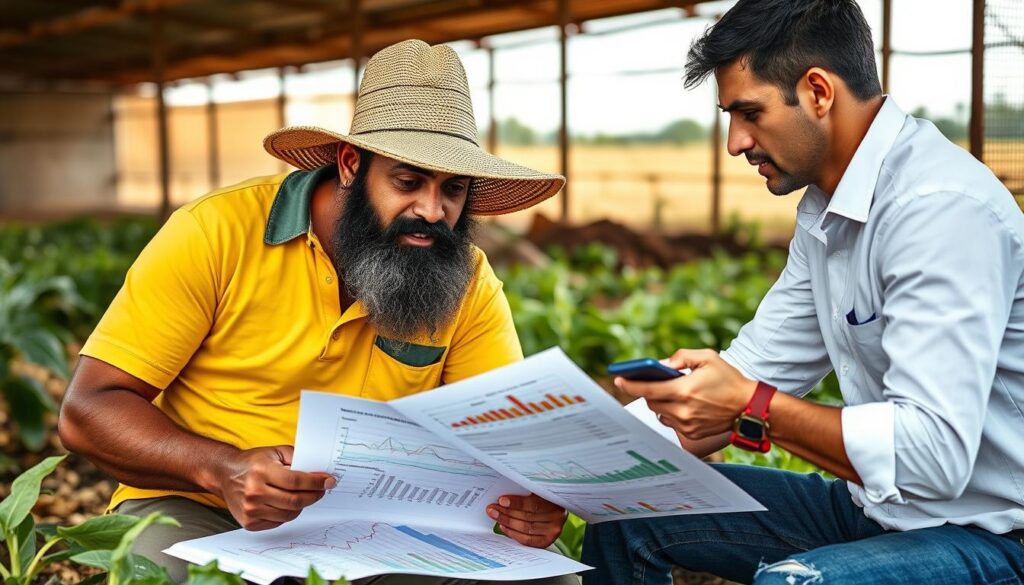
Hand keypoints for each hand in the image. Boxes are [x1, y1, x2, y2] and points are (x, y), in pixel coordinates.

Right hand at [212, 445, 334, 530]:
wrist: (225, 474)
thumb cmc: (253, 462)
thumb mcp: (275, 452)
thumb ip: (297, 459)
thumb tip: (319, 472)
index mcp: (261, 471)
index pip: (296, 481)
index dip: (316, 482)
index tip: (329, 481)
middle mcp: (254, 492)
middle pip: (295, 501)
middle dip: (314, 495)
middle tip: (322, 490)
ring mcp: (250, 509)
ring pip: (289, 514)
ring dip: (302, 505)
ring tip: (303, 495)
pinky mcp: (249, 522)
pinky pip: (279, 522)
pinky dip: (287, 513)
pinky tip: (286, 503)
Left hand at [487, 494, 565, 547]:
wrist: (558, 510)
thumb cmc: (545, 497)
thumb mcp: (540, 490)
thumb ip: (526, 492)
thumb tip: (505, 496)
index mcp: (556, 502)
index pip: (534, 504)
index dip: (516, 503)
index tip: (501, 501)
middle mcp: (557, 518)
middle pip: (527, 517)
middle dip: (507, 513)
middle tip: (492, 509)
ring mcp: (553, 532)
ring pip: (526, 529)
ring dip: (507, 522)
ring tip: (495, 516)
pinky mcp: (546, 541)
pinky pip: (527, 540)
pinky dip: (513, 534)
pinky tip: (504, 527)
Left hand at [617, 349, 756, 439]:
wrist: (749, 407)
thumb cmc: (728, 379)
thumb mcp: (707, 358)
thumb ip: (681, 358)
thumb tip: (660, 365)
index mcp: (684, 390)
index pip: (648, 389)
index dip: (630, 384)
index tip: (618, 379)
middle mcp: (683, 410)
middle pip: (650, 401)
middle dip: (646, 391)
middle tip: (647, 381)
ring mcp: (687, 424)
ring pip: (659, 412)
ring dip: (659, 402)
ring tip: (669, 392)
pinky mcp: (691, 433)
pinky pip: (671, 422)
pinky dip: (670, 412)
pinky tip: (681, 403)